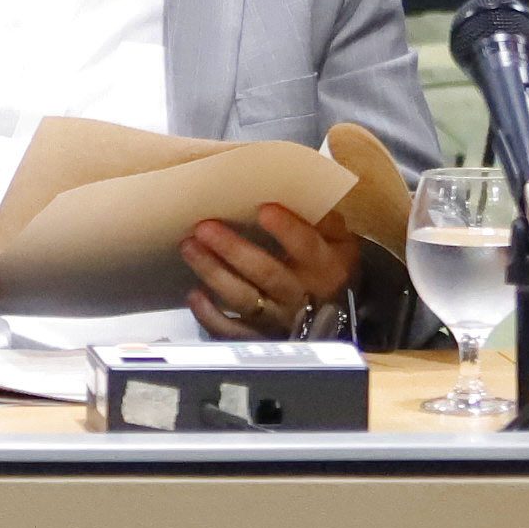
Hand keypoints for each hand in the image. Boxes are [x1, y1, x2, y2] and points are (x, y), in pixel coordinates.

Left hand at [183, 203, 360, 338]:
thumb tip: (298, 191)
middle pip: (268, 274)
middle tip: (204, 227)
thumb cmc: (327, 267)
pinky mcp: (257, 336)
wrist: (333, 314)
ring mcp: (278, 318)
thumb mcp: (339, 242)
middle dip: (234, 250)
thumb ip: (324, 219)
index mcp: (326, 267)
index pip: (308, 247)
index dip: (288, 229)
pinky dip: (210, 316)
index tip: (264, 209)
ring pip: (244, 299)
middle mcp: (302, 294)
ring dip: (213, 273)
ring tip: (189, 247)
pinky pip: (231, 332)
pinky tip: (195, 294)